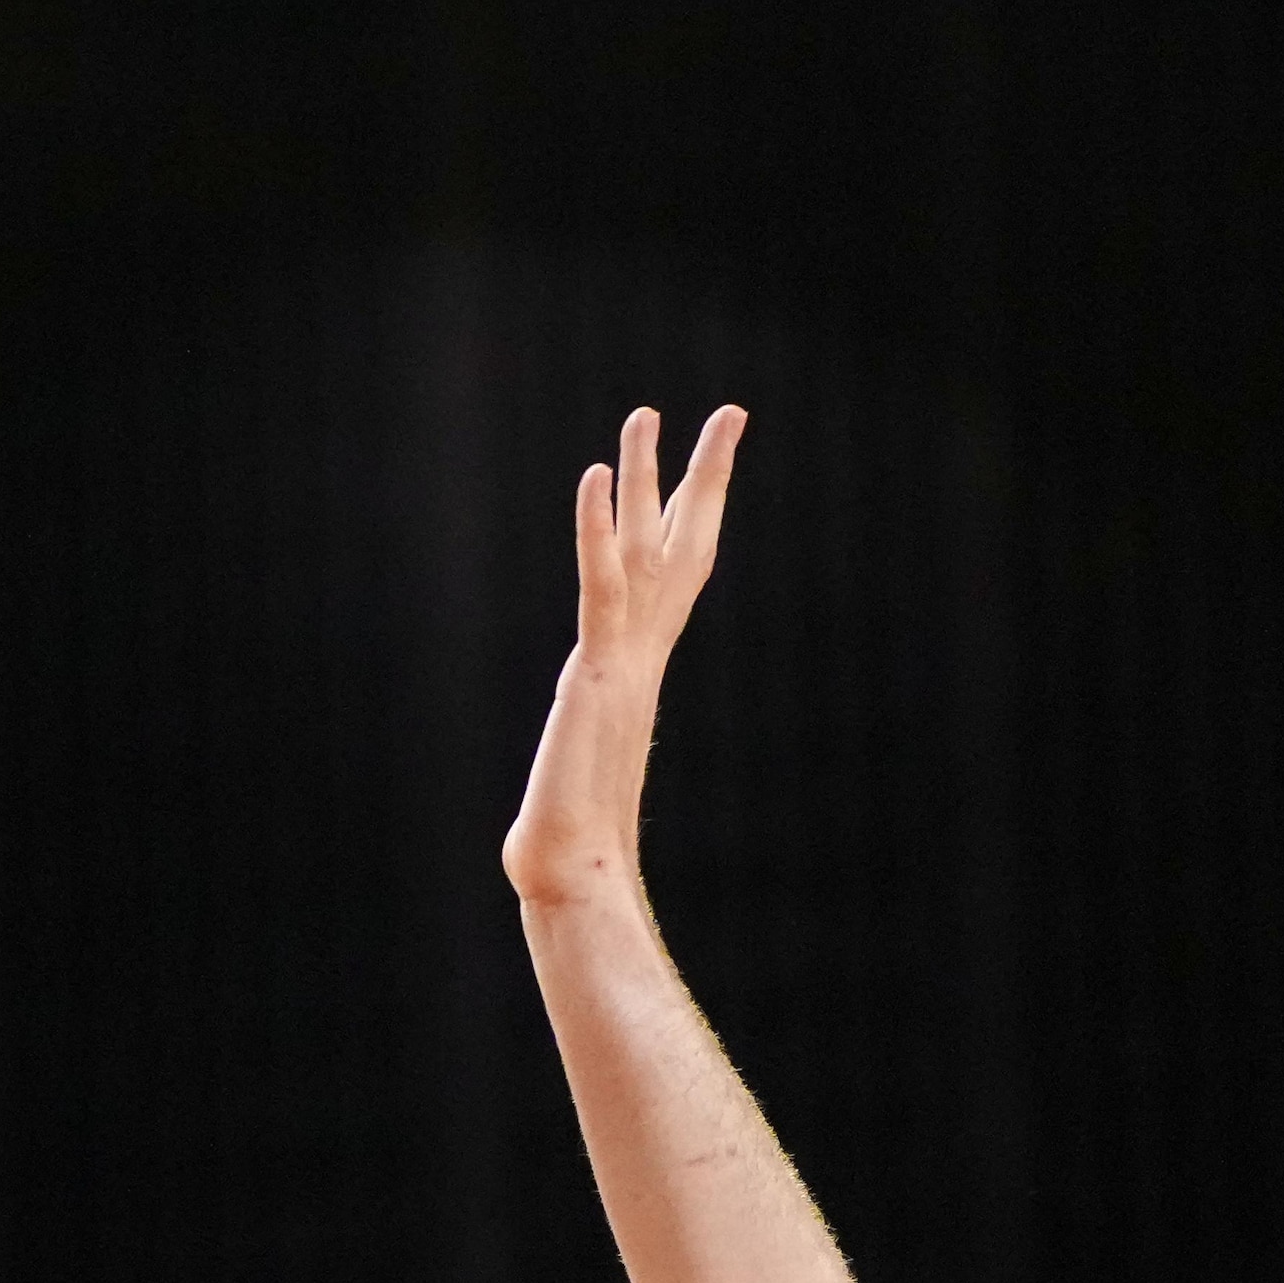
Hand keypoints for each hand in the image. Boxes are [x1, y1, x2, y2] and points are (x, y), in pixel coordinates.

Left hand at [504, 403, 745, 907]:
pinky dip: (594, 529)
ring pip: (641, 546)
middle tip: (729, 412)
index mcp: (635, 668)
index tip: (707, 473)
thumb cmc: (566, 844)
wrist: (572, 871)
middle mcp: (639, 651)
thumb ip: (574, 784)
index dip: (692, 521)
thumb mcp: (571, 787)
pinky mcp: (595, 667)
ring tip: (647, 410)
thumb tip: (554, 830)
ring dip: (646, 476)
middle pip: (682, 544)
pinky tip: (592, 476)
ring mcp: (621, 655)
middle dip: (704, 476)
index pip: (674, 579)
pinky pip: (599, 582)